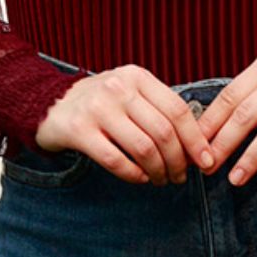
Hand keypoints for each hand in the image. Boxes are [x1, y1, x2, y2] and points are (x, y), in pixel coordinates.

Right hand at [34, 64, 215, 185]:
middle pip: (164, 132)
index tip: (207, 162)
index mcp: (137, 76)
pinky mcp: (79, 130)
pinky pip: (116, 160)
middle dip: (179, 161)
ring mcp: (97, 108)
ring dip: (158, 171)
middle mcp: (118, 88)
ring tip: (161, 180)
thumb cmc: (102, 103)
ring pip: (143, 148)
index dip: (196, 140)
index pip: (178, 110)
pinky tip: (140, 179)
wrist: (50, 104)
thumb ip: (159, 111)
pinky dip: (134, 175)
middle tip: (180, 177)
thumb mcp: (131, 93)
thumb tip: (198, 146)